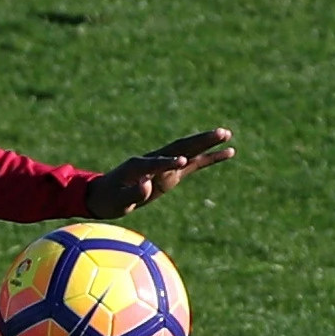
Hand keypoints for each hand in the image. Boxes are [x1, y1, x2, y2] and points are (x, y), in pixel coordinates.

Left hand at [85, 128, 235, 219]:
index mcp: (137, 166)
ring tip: (228, 134)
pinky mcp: (172, 173)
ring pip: (189, 151)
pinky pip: (194, 164)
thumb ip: (132, 195)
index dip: (167, 163)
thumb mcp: (117, 202)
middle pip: (179, 147)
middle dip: (198, 141)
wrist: (105, 195)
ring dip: (207, 143)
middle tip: (219, 133)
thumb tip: (147, 186)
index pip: (155, 163)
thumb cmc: (109, 199)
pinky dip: (210, 158)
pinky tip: (229, 152)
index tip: (182, 162)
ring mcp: (164, 165)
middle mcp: (153, 160)